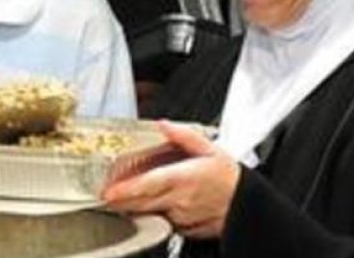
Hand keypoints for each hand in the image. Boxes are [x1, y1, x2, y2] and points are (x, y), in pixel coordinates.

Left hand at [101, 120, 239, 238]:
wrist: (248, 205)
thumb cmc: (230, 177)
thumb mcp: (210, 148)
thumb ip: (183, 136)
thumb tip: (164, 124)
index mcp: (183, 178)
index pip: (148, 185)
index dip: (126, 190)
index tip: (108, 192)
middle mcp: (180, 200)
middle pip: (141, 202)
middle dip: (121, 201)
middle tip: (105, 195)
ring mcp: (181, 217)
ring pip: (150, 213)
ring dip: (135, 207)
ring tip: (122, 199)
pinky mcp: (185, 229)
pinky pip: (163, 222)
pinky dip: (154, 215)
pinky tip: (150, 206)